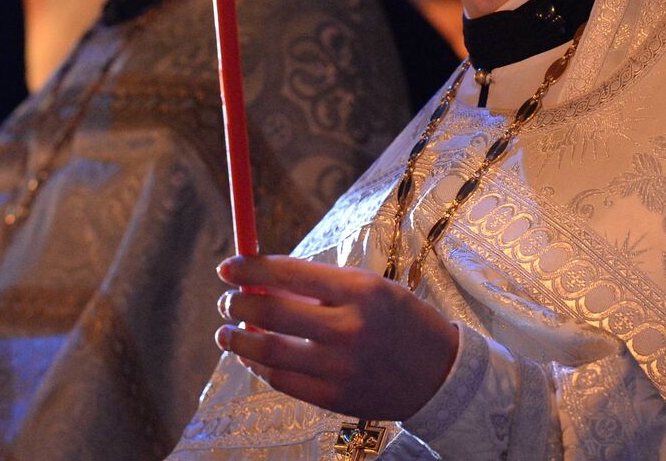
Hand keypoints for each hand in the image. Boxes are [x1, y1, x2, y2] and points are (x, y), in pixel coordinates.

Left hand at [214, 254, 458, 421]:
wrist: (439, 375)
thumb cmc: (399, 321)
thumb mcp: (371, 288)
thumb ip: (320, 285)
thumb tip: (261, 280)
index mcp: (360, 290)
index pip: (288, 273)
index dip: (250, 269)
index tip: (227, 267)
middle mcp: (349, 328)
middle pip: (271, 312)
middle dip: (237, 303)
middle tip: (226, 299)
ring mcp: (340, 367)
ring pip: (268, 351)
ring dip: (237, 339)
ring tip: (226, 332)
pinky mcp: (334, 398)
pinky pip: (281, 380)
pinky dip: (259, 366)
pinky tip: (251, 356)